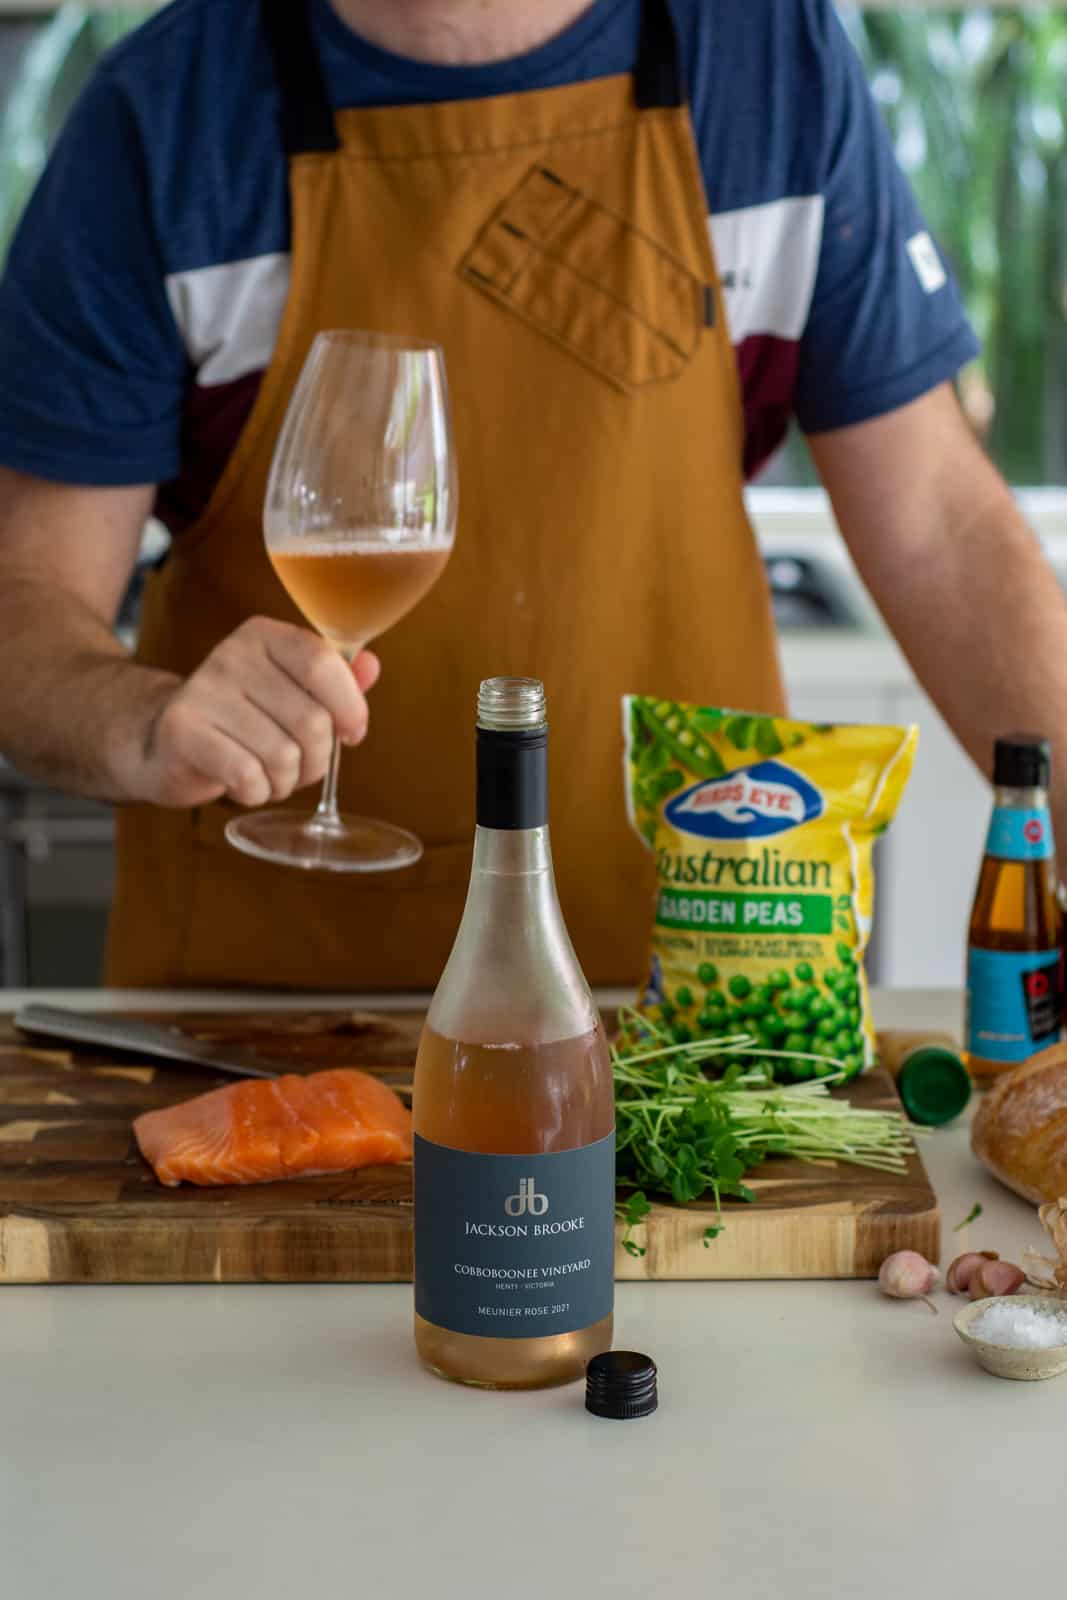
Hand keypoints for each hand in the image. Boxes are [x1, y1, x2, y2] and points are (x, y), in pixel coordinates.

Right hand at [127, 617, 379, 807]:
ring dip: (285, 780)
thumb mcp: (291, 692)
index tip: (351, 733)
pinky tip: (242, 782)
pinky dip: (256, 792)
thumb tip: (371, 666)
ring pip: (284, 755)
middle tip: (300, 765)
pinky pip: (249, 776)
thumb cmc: (242, 719)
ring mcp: (203, 691)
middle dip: (317, 759)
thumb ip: (336, 680)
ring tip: (267, 773)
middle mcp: (231, 655)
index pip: (324, 664)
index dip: (350, 708)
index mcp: (264, 636)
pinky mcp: (183, 732)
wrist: (163, 741)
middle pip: (311, 719)